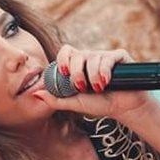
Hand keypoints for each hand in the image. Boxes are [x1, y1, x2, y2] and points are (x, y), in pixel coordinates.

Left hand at [33, 47, 154, 119]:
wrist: (123, 108)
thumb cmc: (99, 105)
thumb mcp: (75, 103)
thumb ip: (55, 100)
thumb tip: (37, 93)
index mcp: (78, 65)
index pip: (66, 52)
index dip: (63, 59)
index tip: (64, 73)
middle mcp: (90, 57)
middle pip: (78, 54)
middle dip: (77, 73)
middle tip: (82, 87)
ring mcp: (105, 56)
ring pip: (93, 58)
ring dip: (93, 76)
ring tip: (99, 88)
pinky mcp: (119, 56)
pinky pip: (108, 57)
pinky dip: (105, 71)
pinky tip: (107, 81)